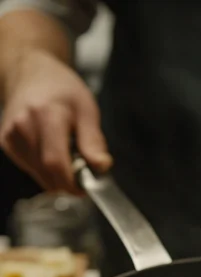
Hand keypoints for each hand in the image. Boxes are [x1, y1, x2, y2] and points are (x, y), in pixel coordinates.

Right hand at [0, 50, 110, 192]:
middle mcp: (23, 128)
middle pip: (46, 173)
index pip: (55, 163)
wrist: (30, 74)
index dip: (73, 183)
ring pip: (38, 175)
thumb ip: (94, 141)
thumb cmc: (62, 90)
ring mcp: (10, 136)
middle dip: (68, 181)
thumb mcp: (87, 110)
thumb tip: (102, 167)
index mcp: (46, 117)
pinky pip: (30, 168)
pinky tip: (53, 150)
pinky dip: (45, 169)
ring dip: (57, 175)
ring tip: (68, 154)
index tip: (88, 188)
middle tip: (84, 172)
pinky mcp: (6, 143)